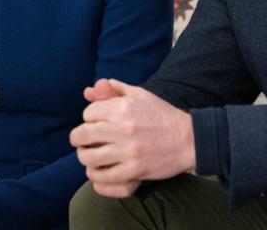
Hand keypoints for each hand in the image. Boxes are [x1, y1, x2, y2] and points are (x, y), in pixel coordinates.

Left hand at [70, 79, 194, 197]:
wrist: (188, 139)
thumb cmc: (163, 115)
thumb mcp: (140, 95)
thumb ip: (115, 89)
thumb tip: (90, 89)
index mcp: (123, 107)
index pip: (88, 114)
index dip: (89, 119)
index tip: (96, 124)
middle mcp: (123, 128)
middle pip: (82, 135)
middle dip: (78, 139)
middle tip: (83, 142)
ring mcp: (128, 151)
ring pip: (88, 158)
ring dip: (85, 157)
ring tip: (90, 156)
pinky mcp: (134, 170)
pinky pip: (103, 177)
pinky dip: (96, 175)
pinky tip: (101, 170)